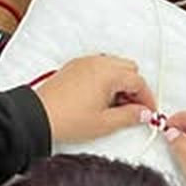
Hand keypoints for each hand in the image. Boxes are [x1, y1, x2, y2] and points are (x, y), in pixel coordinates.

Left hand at [37, 54, 156, 143]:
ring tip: (116, 105)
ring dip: (120, 81)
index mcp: (108, 73)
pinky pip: (98, 66)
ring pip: (114, 65)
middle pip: (128, 68)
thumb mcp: (104, 123)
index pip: (138, 80)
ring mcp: (84, 62)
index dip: (147, 98)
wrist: (38, 116)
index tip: (148, 113)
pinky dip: (105, 78)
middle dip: (134, 87)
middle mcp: (97, 62)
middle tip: (133, 108)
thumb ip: (129, 116)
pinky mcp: (74, 67)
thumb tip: (143, 113)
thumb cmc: (68, 119)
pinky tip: (101, 98)